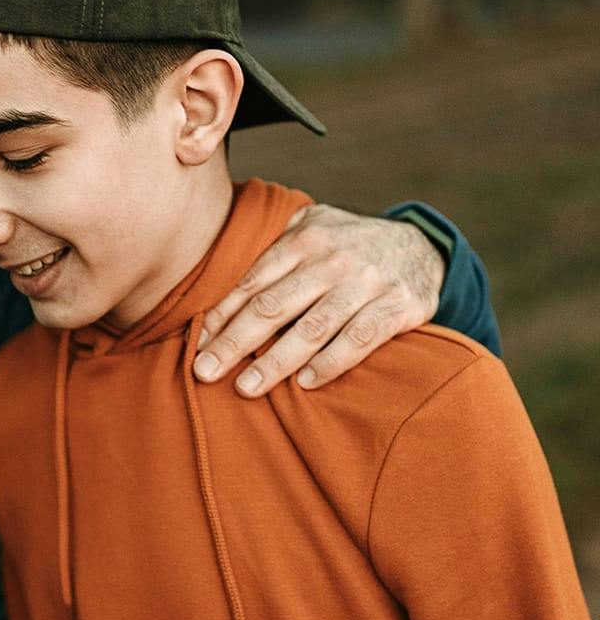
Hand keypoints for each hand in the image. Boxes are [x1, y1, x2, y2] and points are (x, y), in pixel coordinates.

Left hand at [193, 203, 444, 395]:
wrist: (423, 245)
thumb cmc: (347, 246)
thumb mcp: (311, 231)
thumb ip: (271, 254)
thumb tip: (218, 293)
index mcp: (303, 240)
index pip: (251, 284)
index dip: (220, 318)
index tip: (196, 346)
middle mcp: (332, 260)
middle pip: (273, 306)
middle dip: (234, 343)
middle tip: (204, 372)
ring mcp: (367, 282)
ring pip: (313, 327)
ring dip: (275, 361)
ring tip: (246, 388)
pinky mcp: (399, 306)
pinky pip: (361, 338)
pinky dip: (332, 362)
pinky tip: (306, 383)